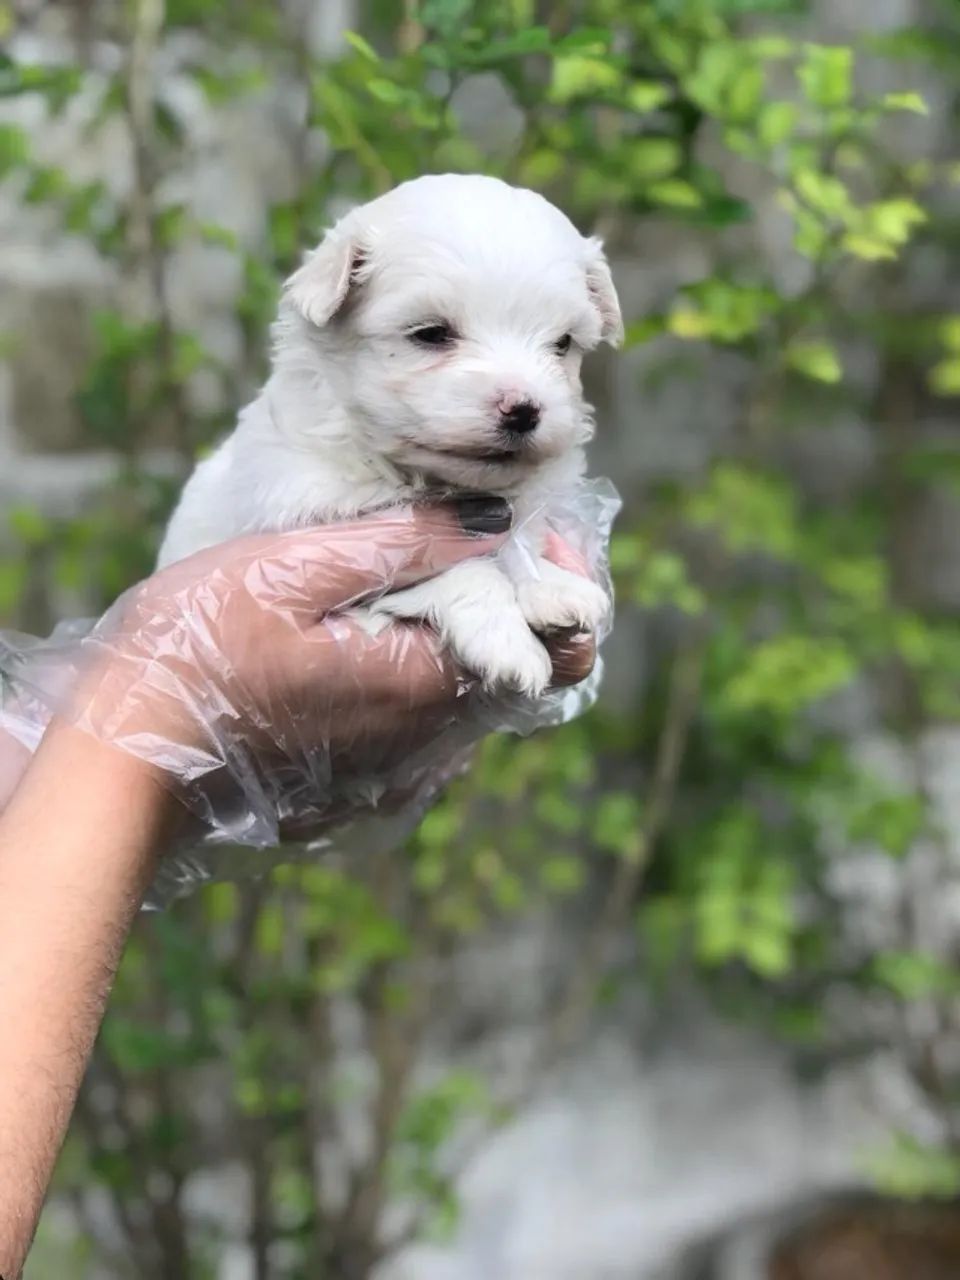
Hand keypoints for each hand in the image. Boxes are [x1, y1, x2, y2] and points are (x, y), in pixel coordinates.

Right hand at [56, 499, 595, 838]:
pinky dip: (427, 675)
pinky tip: (378, 635)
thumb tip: (491, 519)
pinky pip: (426, 727)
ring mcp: (398, 773)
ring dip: (470, 638)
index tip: (533, 535)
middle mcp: (430, 744)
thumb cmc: (195, 654)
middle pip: (522, 674)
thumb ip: (403, 542)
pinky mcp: (363, 787)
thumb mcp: (293, 569)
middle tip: (475, 540)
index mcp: (429, 688)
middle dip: (516, 604)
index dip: (561, 589)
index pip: (557, 654)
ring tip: (425, 576)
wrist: (124, 764)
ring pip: (474, 699)